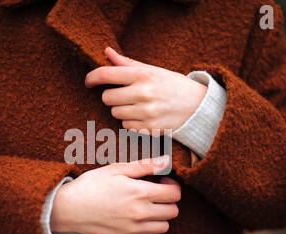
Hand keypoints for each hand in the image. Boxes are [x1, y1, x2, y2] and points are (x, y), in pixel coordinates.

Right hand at [51, 155, 180, 233]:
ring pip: (164, 227)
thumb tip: (167, 160)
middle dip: (168, 200)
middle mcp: (141, 213)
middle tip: (155, 193)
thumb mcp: (117, 169)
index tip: (162, 181)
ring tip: (147, 207)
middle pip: (173, 211)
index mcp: (140, 192)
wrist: (69, 208)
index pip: (175, 194)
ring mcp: (134, 229)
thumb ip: (145, 165)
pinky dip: (150, 233)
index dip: (172, 185)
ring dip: (161, 216)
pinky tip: (141, 222)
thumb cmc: (91, 185)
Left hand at [85, 47, 206, 134]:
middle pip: (107, 98)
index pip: (105, 74)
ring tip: (136, 105)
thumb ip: (127, 63)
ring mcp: (146, 113)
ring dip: (121, 110)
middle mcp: (143, 93)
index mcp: (142, 75)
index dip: (92, 78)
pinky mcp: (149, 128)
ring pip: (115, 113)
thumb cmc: (171, 85)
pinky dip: (130, 122)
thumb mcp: (152, 70)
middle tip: (123, 94)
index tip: (88, 81)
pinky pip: (126, 126)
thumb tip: (107, 52)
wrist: (197, 105)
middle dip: (111, 96)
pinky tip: (143, 116)